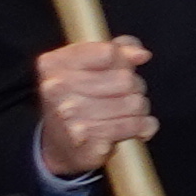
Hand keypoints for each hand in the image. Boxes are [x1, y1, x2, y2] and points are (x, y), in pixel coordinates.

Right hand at [33, 35, 154, 179]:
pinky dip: (142, 127)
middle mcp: (57, 89)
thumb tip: (141, 54)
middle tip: (126, 95)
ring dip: (140, 108)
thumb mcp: (88, 66)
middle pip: (126, 79)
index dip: (123, 61)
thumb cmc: (78, 99)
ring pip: (135, 103)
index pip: (109, 52)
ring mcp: (70, 117)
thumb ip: (117, 50)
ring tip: (128, 112)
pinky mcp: (88, 142)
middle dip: (135, 87)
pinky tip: (134, 129)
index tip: (121, 69)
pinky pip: (135, 126)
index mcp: (53, 64)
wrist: (60, 146)